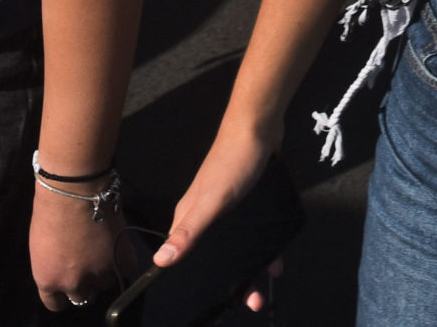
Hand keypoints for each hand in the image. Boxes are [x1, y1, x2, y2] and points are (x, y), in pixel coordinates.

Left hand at [30, 180, 137, 312]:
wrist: (74, 191)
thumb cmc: (50, 210)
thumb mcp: (43, 247)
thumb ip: (55, 265)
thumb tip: (66, 268)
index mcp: (48, 280)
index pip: (56, 304)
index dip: (63, 294)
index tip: (68, 285)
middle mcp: (73, 284)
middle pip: (83, 297)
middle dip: (85, 284)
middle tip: (88, 267)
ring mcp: (99, 274)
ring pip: (105, 285)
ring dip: (105, 273)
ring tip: (105, 254)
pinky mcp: (121, 260)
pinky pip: (126, 271)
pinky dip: (124, 263)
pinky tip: (119, 249)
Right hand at [158, 125, 281, 312]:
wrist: (260, 127)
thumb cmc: (232, 163)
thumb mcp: (211, 201)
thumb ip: (188, 231)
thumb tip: (160, 261)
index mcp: (188, 218)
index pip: (183, 260)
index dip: (194, 286)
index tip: (210, 310)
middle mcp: (205, 217)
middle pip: (213, 259)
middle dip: (229, 285)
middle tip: (249, 304)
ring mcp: (227, 210)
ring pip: (235, 249)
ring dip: (248, 272)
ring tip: (263, 291)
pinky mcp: (248, 203)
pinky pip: (253, 234)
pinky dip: (264, 250)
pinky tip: (276, 263)